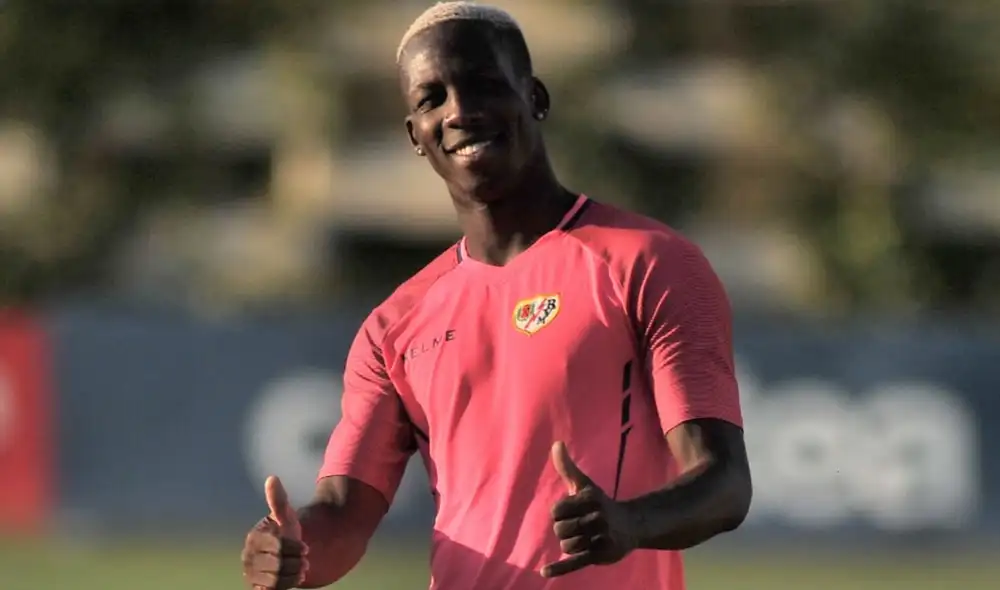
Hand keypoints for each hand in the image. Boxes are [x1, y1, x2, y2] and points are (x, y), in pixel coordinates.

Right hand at [242, 476, 308, 589]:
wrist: (286, 554)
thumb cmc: (285, 531)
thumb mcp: (286, 515)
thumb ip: (279, 500)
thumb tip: (272, 478)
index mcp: (254, 539)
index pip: (276, 547)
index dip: (294, 548)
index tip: (305, 547)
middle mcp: (247, 558)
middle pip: (277, 564)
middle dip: (295, 561)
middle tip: (305, 558)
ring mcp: (251, 574)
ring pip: (275, 579)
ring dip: (294, 573)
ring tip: (303, 567)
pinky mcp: (257, 587)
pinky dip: (288, 584)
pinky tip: (297, 577)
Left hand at [541, 442, 637, 577]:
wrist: (630, 525)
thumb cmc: (600, 504)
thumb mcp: (584, 485)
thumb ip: (567, 467)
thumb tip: (556, 444)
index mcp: (589, 499)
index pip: (556, 511)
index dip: (559, 513)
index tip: (570, 512)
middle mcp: (597, 517)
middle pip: (560, 530)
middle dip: (564, 531)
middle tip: (578, 528)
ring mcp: (600, 537)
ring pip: (566, 546)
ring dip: (570, 545)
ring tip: (583, 539)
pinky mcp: (601, 555)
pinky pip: (575, 563)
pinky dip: (560, 569)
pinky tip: (545, 572)